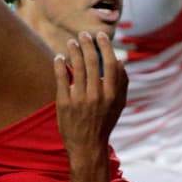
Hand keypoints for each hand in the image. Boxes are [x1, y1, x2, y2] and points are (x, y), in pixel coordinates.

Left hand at [54, 31, 127, 158]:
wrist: (88, 146)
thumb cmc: (104, 123)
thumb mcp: (119, 105)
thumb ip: (122, 84)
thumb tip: (120, 61)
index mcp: (111, 94)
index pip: (109, 63)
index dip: (105, 47)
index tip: (100, 36)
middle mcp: (96, 95)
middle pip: (92, 62)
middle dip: (88, 44)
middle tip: (83, 34)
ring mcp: (79, 100)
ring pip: (76, 68)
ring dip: (74, 51)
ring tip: (71, 42)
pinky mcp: (64, 104)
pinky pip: (61, 79)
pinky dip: (60, 65)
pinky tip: (59, 57)